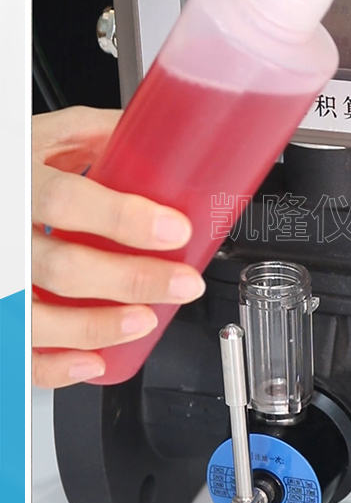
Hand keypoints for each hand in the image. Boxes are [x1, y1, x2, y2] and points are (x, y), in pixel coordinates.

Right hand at [32, 106, 205, 388]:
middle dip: (132, 280)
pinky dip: (55, 367)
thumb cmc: (10, 170)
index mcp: (17, 180)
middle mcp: (2, 234)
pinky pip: (19, 353)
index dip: (123, 219)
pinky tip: (93, 362)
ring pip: (36, 318)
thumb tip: (162, 141)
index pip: (66, 201)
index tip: (175, 229)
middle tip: (181, 284)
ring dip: (97, 327)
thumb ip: (95, 135)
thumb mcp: (44, 137)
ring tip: (144, 321)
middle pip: (62, 267)